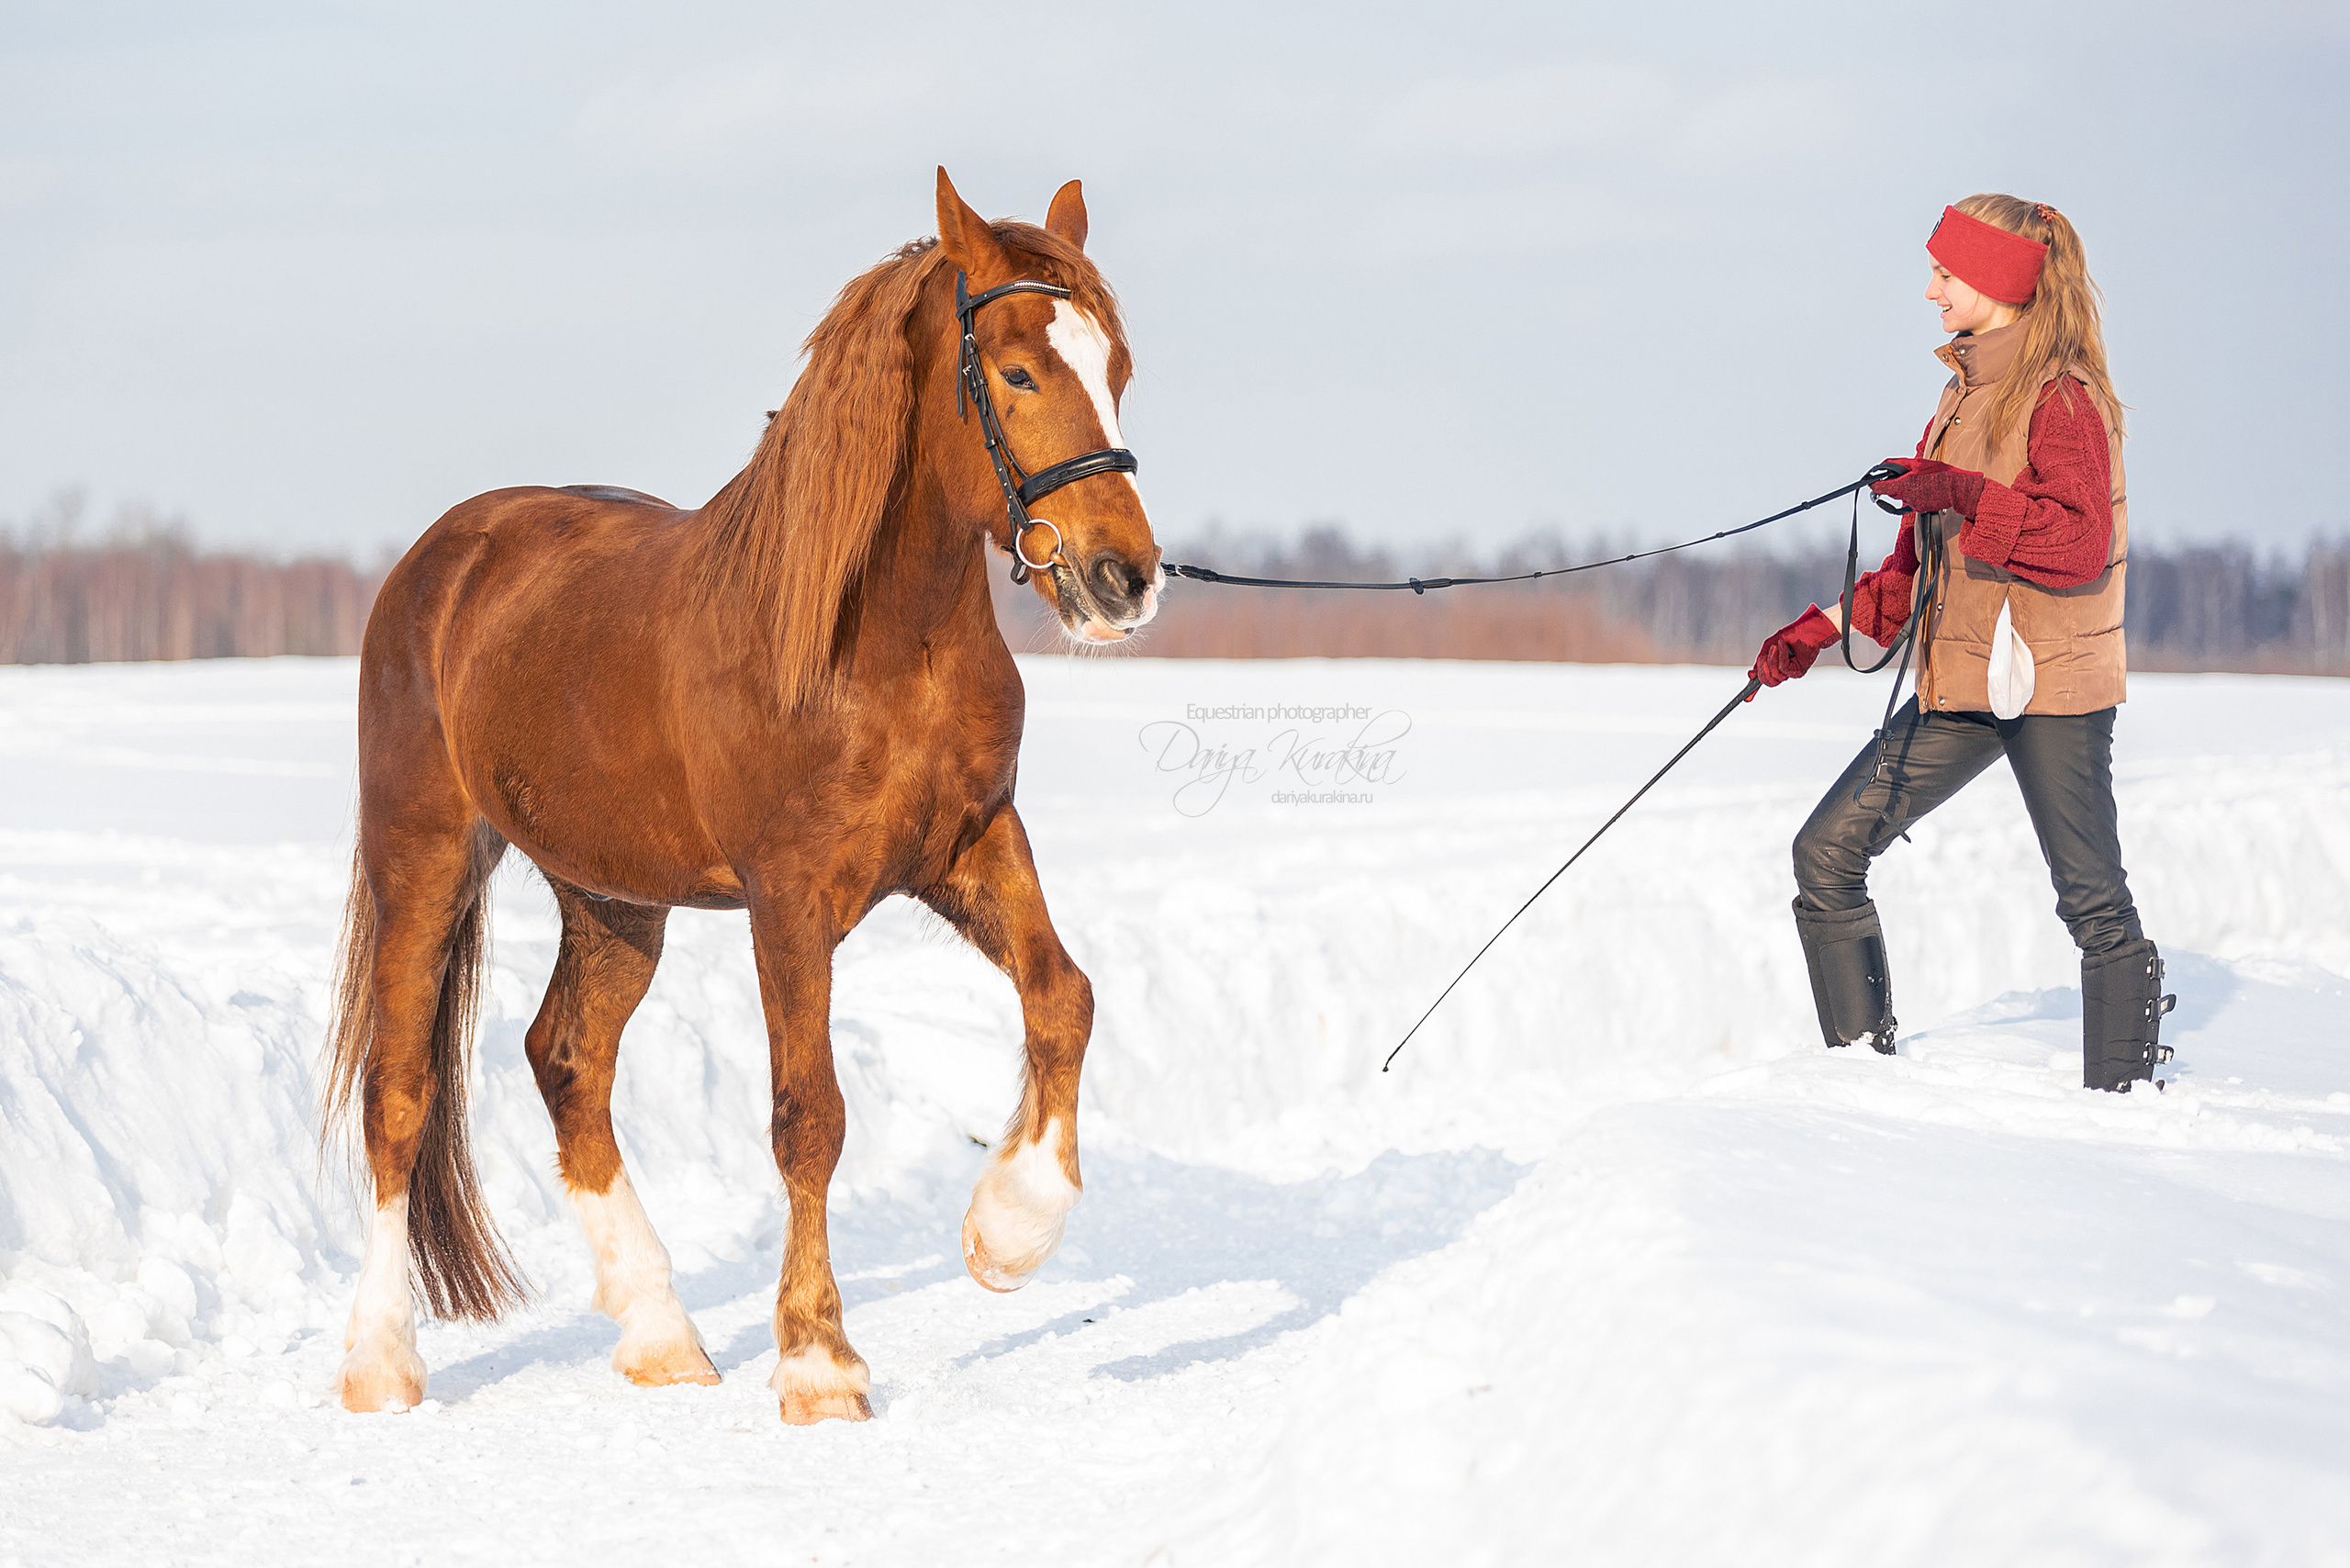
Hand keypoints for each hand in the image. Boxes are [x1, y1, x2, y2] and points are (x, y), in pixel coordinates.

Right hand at [1749, 604, 1840, 687]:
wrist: (1807, 629)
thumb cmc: (1789, 636)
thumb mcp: (1769, 646)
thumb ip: (1760, 660)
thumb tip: (1751, 675)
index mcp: (1775, 667)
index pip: (1764, 680)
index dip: (1754, 691)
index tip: (1746, 699)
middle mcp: (1784, 673)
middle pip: (1768, 682)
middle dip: (1762, 670)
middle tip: (1762, 658)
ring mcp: (1791, 673)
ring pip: (1775, 676)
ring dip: (1772, 660)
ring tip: (1775, 647)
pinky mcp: (1798, 672)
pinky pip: (1783, 669)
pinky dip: (1781, 656)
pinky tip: (1782, 645)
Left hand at [1869, 456, 1984, 517]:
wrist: (1958, 488)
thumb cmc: (1942, 474)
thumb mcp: (1918, 463)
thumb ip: (1899, 464)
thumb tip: (1885, 464)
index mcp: (1905, 485)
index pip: (1880, 488)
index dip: (1873, 484)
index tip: (1870, 481)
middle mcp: (1907, 497)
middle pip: (1891, 492)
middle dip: (1893, 484)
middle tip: (1902, 475)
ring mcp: (1914, 504)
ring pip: (1902, 497)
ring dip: (1905, 489)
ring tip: (1919, 480)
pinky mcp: (1920, 509)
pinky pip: (1912, 501)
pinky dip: (1915, 494)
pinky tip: (1925, 488)